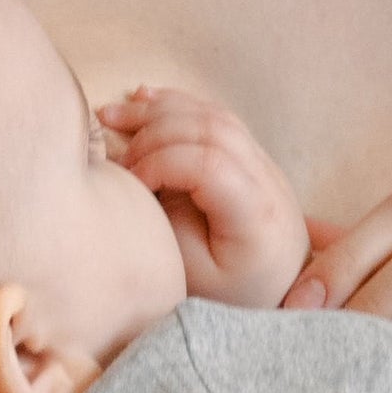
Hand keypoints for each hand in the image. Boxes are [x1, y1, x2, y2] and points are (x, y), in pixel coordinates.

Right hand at [97, 87, 309, 308]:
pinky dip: (178, 105)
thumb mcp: (193, 275)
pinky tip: (143, 99)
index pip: (209, 163)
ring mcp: (264, 163)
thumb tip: (140, 177)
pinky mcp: (252, 157)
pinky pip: (217, 117)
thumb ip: (169, 224)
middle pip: (211, 128)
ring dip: (160, 111)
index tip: (131, 185)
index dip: (160, 163)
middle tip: (117, 156)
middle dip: (154, 132)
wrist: (279, 291)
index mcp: (256, 214)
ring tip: (113, 115)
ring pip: (213, 115)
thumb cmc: (231, 292)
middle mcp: (268, 179)